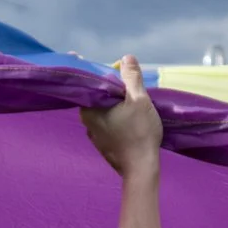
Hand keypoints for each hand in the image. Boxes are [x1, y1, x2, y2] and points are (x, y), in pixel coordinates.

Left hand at [80, 56, 162, 179]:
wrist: (141, 169)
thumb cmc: (139, 133)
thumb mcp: (139, 100)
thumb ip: (132, 78)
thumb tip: (126, 58)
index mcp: (89, 109)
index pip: (87, 83)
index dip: (93, 70)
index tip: (94, 62)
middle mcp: (86, 122)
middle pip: (95, 96)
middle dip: (108, 87)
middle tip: (123, 80)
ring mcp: (93, 134)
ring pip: (101, 110)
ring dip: (112, 102)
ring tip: (128, 96)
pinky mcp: (103, 144)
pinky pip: (106, 123)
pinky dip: (114, 116)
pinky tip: (128, 116)